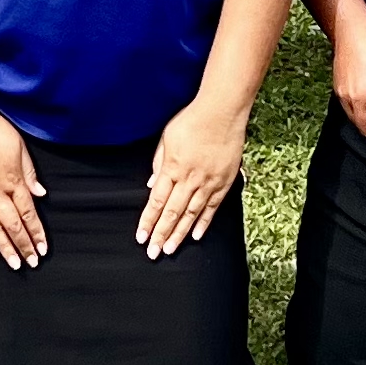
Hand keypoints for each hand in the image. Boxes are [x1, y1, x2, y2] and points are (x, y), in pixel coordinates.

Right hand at [0, 105, 47, 268]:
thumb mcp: (19, 146)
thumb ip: (29, 172)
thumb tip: (40, 192)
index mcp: (13, 181)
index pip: (28, 213)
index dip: (36, 233)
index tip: (42, 248)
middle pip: (13, 225)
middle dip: (23, 246)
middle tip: (31, 263)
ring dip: (4, 247)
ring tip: (13, 263)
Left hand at [139, 98, 246, 258]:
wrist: (222, 112)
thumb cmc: (192, 121)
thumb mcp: (167, 138)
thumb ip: (159, 163)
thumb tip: (153, 186)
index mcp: (172, 167)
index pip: (157, 202)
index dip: (148, 221)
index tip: (141, 237)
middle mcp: (189, 178)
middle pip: (172, 213)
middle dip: (161, 234)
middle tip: (153, 252)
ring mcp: (208, 182)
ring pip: (191, 214)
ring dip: (180, 234)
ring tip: (171, 249)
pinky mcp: (224, 182)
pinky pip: (212, 207)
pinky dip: (204, 222)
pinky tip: (197, 235)